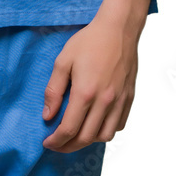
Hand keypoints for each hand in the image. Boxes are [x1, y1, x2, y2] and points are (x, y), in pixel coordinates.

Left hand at [41, 15, 138, 151]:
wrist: (118, 29)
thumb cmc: (89, 41)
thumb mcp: (63, 60)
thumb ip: (54, 90)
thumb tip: (48, 115)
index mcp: (85, 92)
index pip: (69, 129)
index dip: (56, 141)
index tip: (47, 143)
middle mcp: (104, 102)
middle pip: (86, 138)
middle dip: (68, 146)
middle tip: (58, 144)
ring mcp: (119, 101)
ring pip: (105, 136)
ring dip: (88, 140)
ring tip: (76, 134)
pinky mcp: (129, 98)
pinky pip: (118, 125)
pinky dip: (106, 130)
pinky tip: (95, 123)